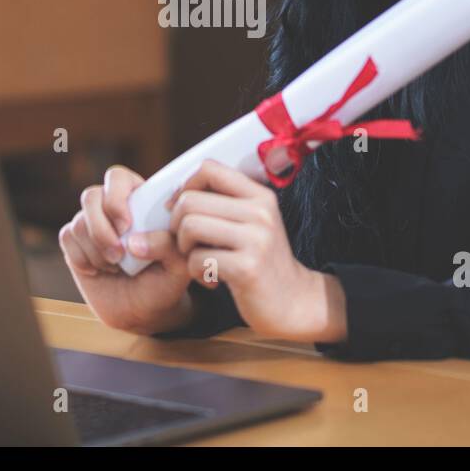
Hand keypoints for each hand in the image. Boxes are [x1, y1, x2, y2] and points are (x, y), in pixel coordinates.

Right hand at [59, 165, 194, 334]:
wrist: (143, 309)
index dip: (116, 197)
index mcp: (139, 199)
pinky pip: (67, 238)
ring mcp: (90, 223)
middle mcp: (111, 206)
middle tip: (118, 254)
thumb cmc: (165, 280)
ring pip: (79, 222)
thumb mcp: (179, 264)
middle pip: (91, 196)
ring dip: (97, 250)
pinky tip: (99, 271)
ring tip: (116, 266)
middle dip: (101, 227)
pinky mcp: (74, 241)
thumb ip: (167, 245)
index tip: (127, 226)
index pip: (118, 178)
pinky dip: (83, 258)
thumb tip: (132, 241)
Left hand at [167, 160, 346, 342]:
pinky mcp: (247, 268)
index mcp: (260, 195)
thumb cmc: (262, 261)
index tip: (183, 209)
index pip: (209, 169)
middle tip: (188, 243)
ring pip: (190, 226)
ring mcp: (256, 239)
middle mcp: (261, 212)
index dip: (186, 187)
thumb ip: (224, 203)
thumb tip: (176, 195)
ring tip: (199, 260)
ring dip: (184, 248)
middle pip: (190, 200)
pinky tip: (211, 280)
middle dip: (177, 224)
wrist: (293, 301)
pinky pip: (197, 259)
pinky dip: (195, 272)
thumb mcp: (253, 223)